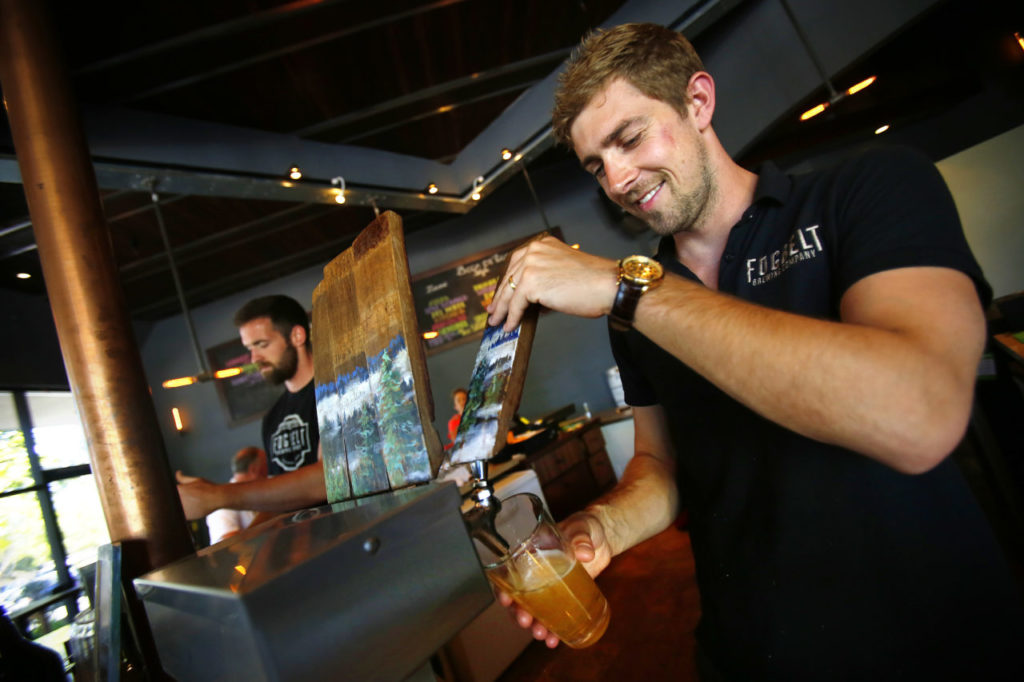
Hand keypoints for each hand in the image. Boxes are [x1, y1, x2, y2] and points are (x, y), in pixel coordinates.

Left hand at [175, 470, 222, 519]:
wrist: (218, 498)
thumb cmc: (208, 488)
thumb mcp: (196, 480)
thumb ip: (183, 478)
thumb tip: (178, 472)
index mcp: (178, 490)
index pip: (167, 491)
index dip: (171, 492)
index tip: (176, 492)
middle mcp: (178, 500)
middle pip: (170, 501)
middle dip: (175, 499)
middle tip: (187, 498)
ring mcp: (182, 509)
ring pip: (176, 509)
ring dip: (179, 507)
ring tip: (191, 503)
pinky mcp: (186, 516)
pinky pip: (182, 515)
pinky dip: (185, 513)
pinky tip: (193, 508)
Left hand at [487, 237, 618, 330]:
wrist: (608, 286)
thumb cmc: (594, 283)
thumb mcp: (564, 271)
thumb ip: (545, 279)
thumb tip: (530, 300)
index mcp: (543, 245)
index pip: (516, 263)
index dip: (508, 281)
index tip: (501, 293)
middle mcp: (534, 250)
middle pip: (509, 277)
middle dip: (500, 296)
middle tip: (493, 310)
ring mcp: (531, 265)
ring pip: (509, 292)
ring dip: (502, 309)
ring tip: (497, 322)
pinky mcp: (531, 282)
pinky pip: (516, 304)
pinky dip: (511, 317)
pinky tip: (510, 325)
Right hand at [496, 509, 611, 647]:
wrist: (605, 536)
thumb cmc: (587, 525)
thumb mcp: (582, 527)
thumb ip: (581, 537)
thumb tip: (585, 553)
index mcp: (533, 553)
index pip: (510, 571)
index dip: (502, 586)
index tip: (505, 599)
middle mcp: (538, 572)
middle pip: (520, 596)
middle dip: (519, 613)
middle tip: (526, 622)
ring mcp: (552, 585)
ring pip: (536, 610)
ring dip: (535, 625)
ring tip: (542, 635)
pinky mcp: (567, 595)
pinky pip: (556, 614)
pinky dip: (554, 629)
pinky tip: (555, 640)